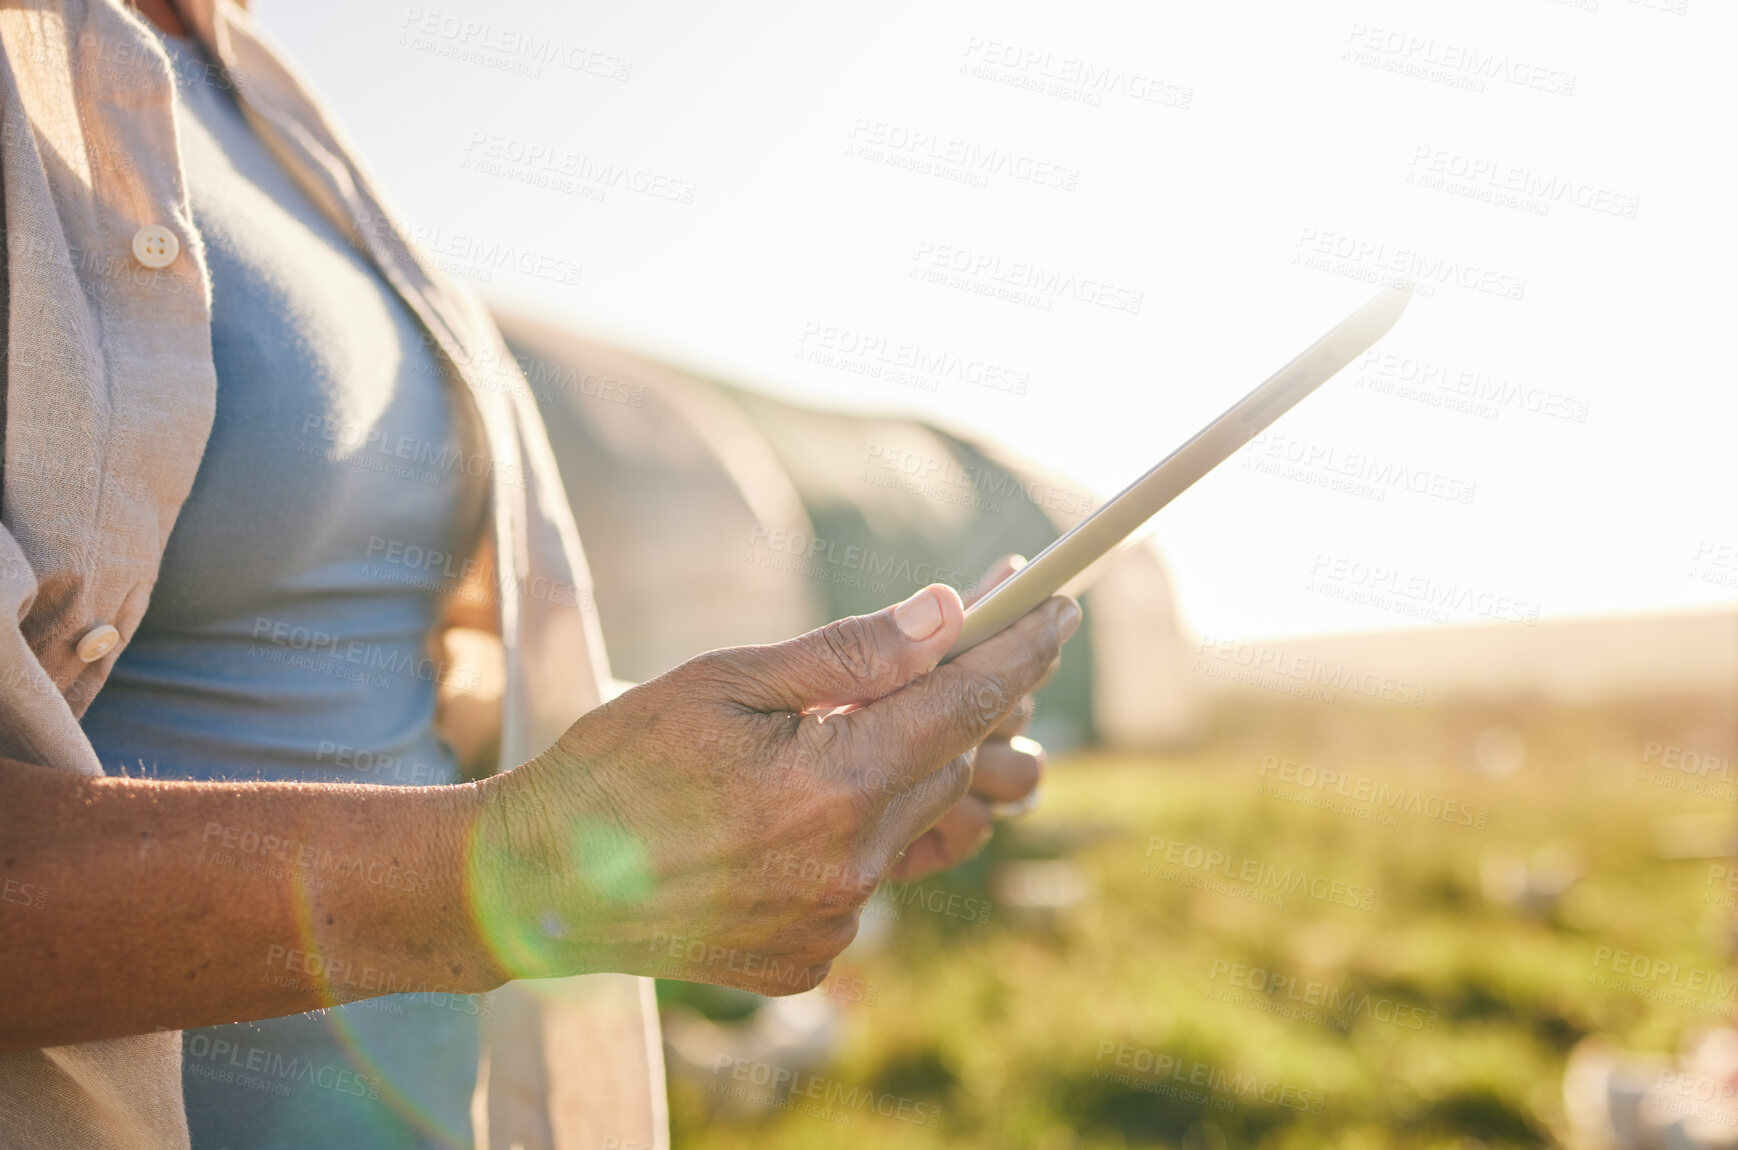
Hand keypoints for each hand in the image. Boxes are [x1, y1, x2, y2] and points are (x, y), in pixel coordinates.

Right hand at [468, 583, 1079, 994]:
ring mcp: (834, 922)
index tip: (1061, 607)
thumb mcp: (726, 678)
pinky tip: (818, 803)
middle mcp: (851, 865)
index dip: (1022, 647)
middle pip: (958, 763)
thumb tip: (948, 612)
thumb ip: (848, 652)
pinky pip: (878, 881)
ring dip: (935, 771)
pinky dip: (870, 832)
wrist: (538, 885)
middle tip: (976, 641)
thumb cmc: (619, 763)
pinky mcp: (810, 957)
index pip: (966, 702)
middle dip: (977, 697)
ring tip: (904, 724)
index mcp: (833, 785)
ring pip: (932, 829)